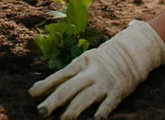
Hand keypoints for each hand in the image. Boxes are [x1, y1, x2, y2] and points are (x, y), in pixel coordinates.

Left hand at [29, 20, 164, 119]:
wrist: (132, 52)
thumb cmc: (102, 60)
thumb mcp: (84, 61)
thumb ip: (67, 74)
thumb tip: (44, 86)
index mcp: (81, 63)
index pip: (60, 75)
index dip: (45, 85)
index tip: (32, 94)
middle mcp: (90, 73)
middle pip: (69, 88)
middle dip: (54, 101)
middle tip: (41, 112)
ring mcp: (104, 82)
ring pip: (85, 98)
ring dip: (73, 111)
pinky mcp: (118, 91)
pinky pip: (108, 104)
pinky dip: (101, 113)